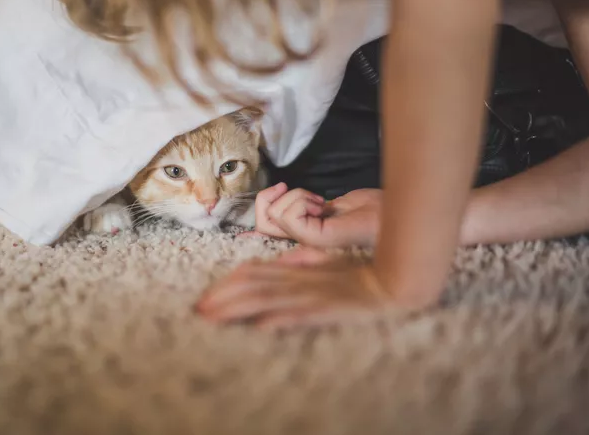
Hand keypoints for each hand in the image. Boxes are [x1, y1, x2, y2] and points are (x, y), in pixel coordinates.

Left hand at [195, 247, 401, 329]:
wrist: (391, 282)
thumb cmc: (356, 273)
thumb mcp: (323, 261)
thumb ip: (296, 261)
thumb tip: (267, 266)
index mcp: (294, 269)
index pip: (252, 273)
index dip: (226, 284)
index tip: (205, 299)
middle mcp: (297, 280)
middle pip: (251, 285)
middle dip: (221, 298)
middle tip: (197, 312)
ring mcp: (311, 294)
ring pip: (266, 298)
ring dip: (237, 308)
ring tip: (214, 319)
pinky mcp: (327, 308)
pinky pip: (299, 314)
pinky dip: (279, 319)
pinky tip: (260, 327)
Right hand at [247, 184, 381, 247]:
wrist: (403, 213)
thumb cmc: (374, 210)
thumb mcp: (334, 204)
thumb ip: (305, 208)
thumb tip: (276, 204)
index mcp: (306, 236)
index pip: (266, 234)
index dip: (251, 222)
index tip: (266, 200)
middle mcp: (304, 242)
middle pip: (262, 223)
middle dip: (269, 199)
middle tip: (304, 194)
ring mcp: (310, 242)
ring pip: (274, 217)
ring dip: (294, 198)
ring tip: (320, 201)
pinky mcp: (317, 239)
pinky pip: (290, 218)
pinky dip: (300, 201)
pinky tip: (323, 205)